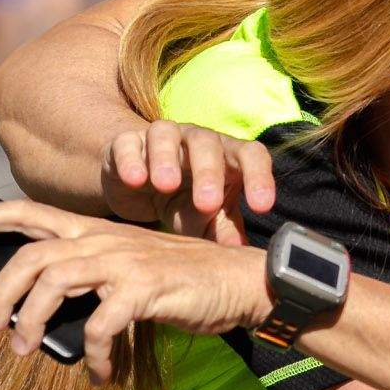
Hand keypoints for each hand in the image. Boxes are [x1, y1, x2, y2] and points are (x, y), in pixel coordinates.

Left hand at [0, 199, 269, 383]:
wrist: (241, 282)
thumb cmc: (182, 283)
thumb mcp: (128, 272)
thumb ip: (89, 281)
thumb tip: (41, 314)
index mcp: (97, 230)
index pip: (32, 213)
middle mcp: (105, 238)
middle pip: (31, 254)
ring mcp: (125, 259)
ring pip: (55, 281)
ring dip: (31, 320)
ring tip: (25, 349)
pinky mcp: (146, 287)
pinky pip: (100, 323)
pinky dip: (92, 352)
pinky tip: (98, 371)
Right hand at [100, 123, 275, 244]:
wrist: (138, 185)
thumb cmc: (184, 202)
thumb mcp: (205, 219)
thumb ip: (224, 232)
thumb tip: (241, 255)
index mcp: (227, 156)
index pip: (251, 155)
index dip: (260, 177)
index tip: (262, 207)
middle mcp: (198, 140)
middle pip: (208, 143)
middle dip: (209, 172)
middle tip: (207, 203)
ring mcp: (162, 136)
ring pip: (167, 134)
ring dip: (167, 158)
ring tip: (166, 185)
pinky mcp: (127, 142)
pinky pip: (129, 144)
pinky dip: (131, 159)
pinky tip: (134, 180)